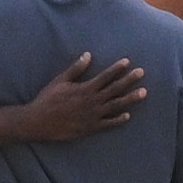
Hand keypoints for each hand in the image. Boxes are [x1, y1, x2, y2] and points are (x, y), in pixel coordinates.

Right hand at [0, 53, 146, 144]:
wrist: (38, 122)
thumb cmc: (48, 99)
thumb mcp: (60, 81)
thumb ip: (76, 69)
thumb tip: (88, 55)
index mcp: (84, 89)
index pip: (105, 76)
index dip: (117, 69)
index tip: (128, 62)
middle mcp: (91, 101)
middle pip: (114, 89)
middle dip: (129, 80)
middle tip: (142, 72)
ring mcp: (92, 116)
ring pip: (115, 106)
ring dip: (130, 99)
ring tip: (143, 93)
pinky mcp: (89, 128)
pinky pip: (107, 124)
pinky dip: (118, 120)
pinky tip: (128, 115)